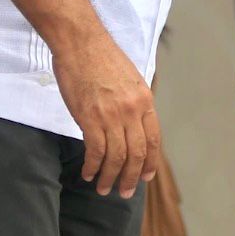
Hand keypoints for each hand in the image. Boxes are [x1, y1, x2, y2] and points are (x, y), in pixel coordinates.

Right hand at [52, 33, 161, 198]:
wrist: (81, 43)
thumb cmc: (102, 58)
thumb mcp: (131, 79)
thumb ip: (134, 103)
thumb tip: (134, 126)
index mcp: (144, 101)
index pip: (153, 140)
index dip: (150, 163)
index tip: (145, 178)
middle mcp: (132, 110)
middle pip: (137, 153)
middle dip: (131, 177)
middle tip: (123, 192)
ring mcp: (112, 115)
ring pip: (116, 157)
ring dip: (110, 177)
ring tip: (104, 189)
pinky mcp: (90, 117)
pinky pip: (95, 151)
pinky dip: (93, 166)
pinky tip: (88, 174)